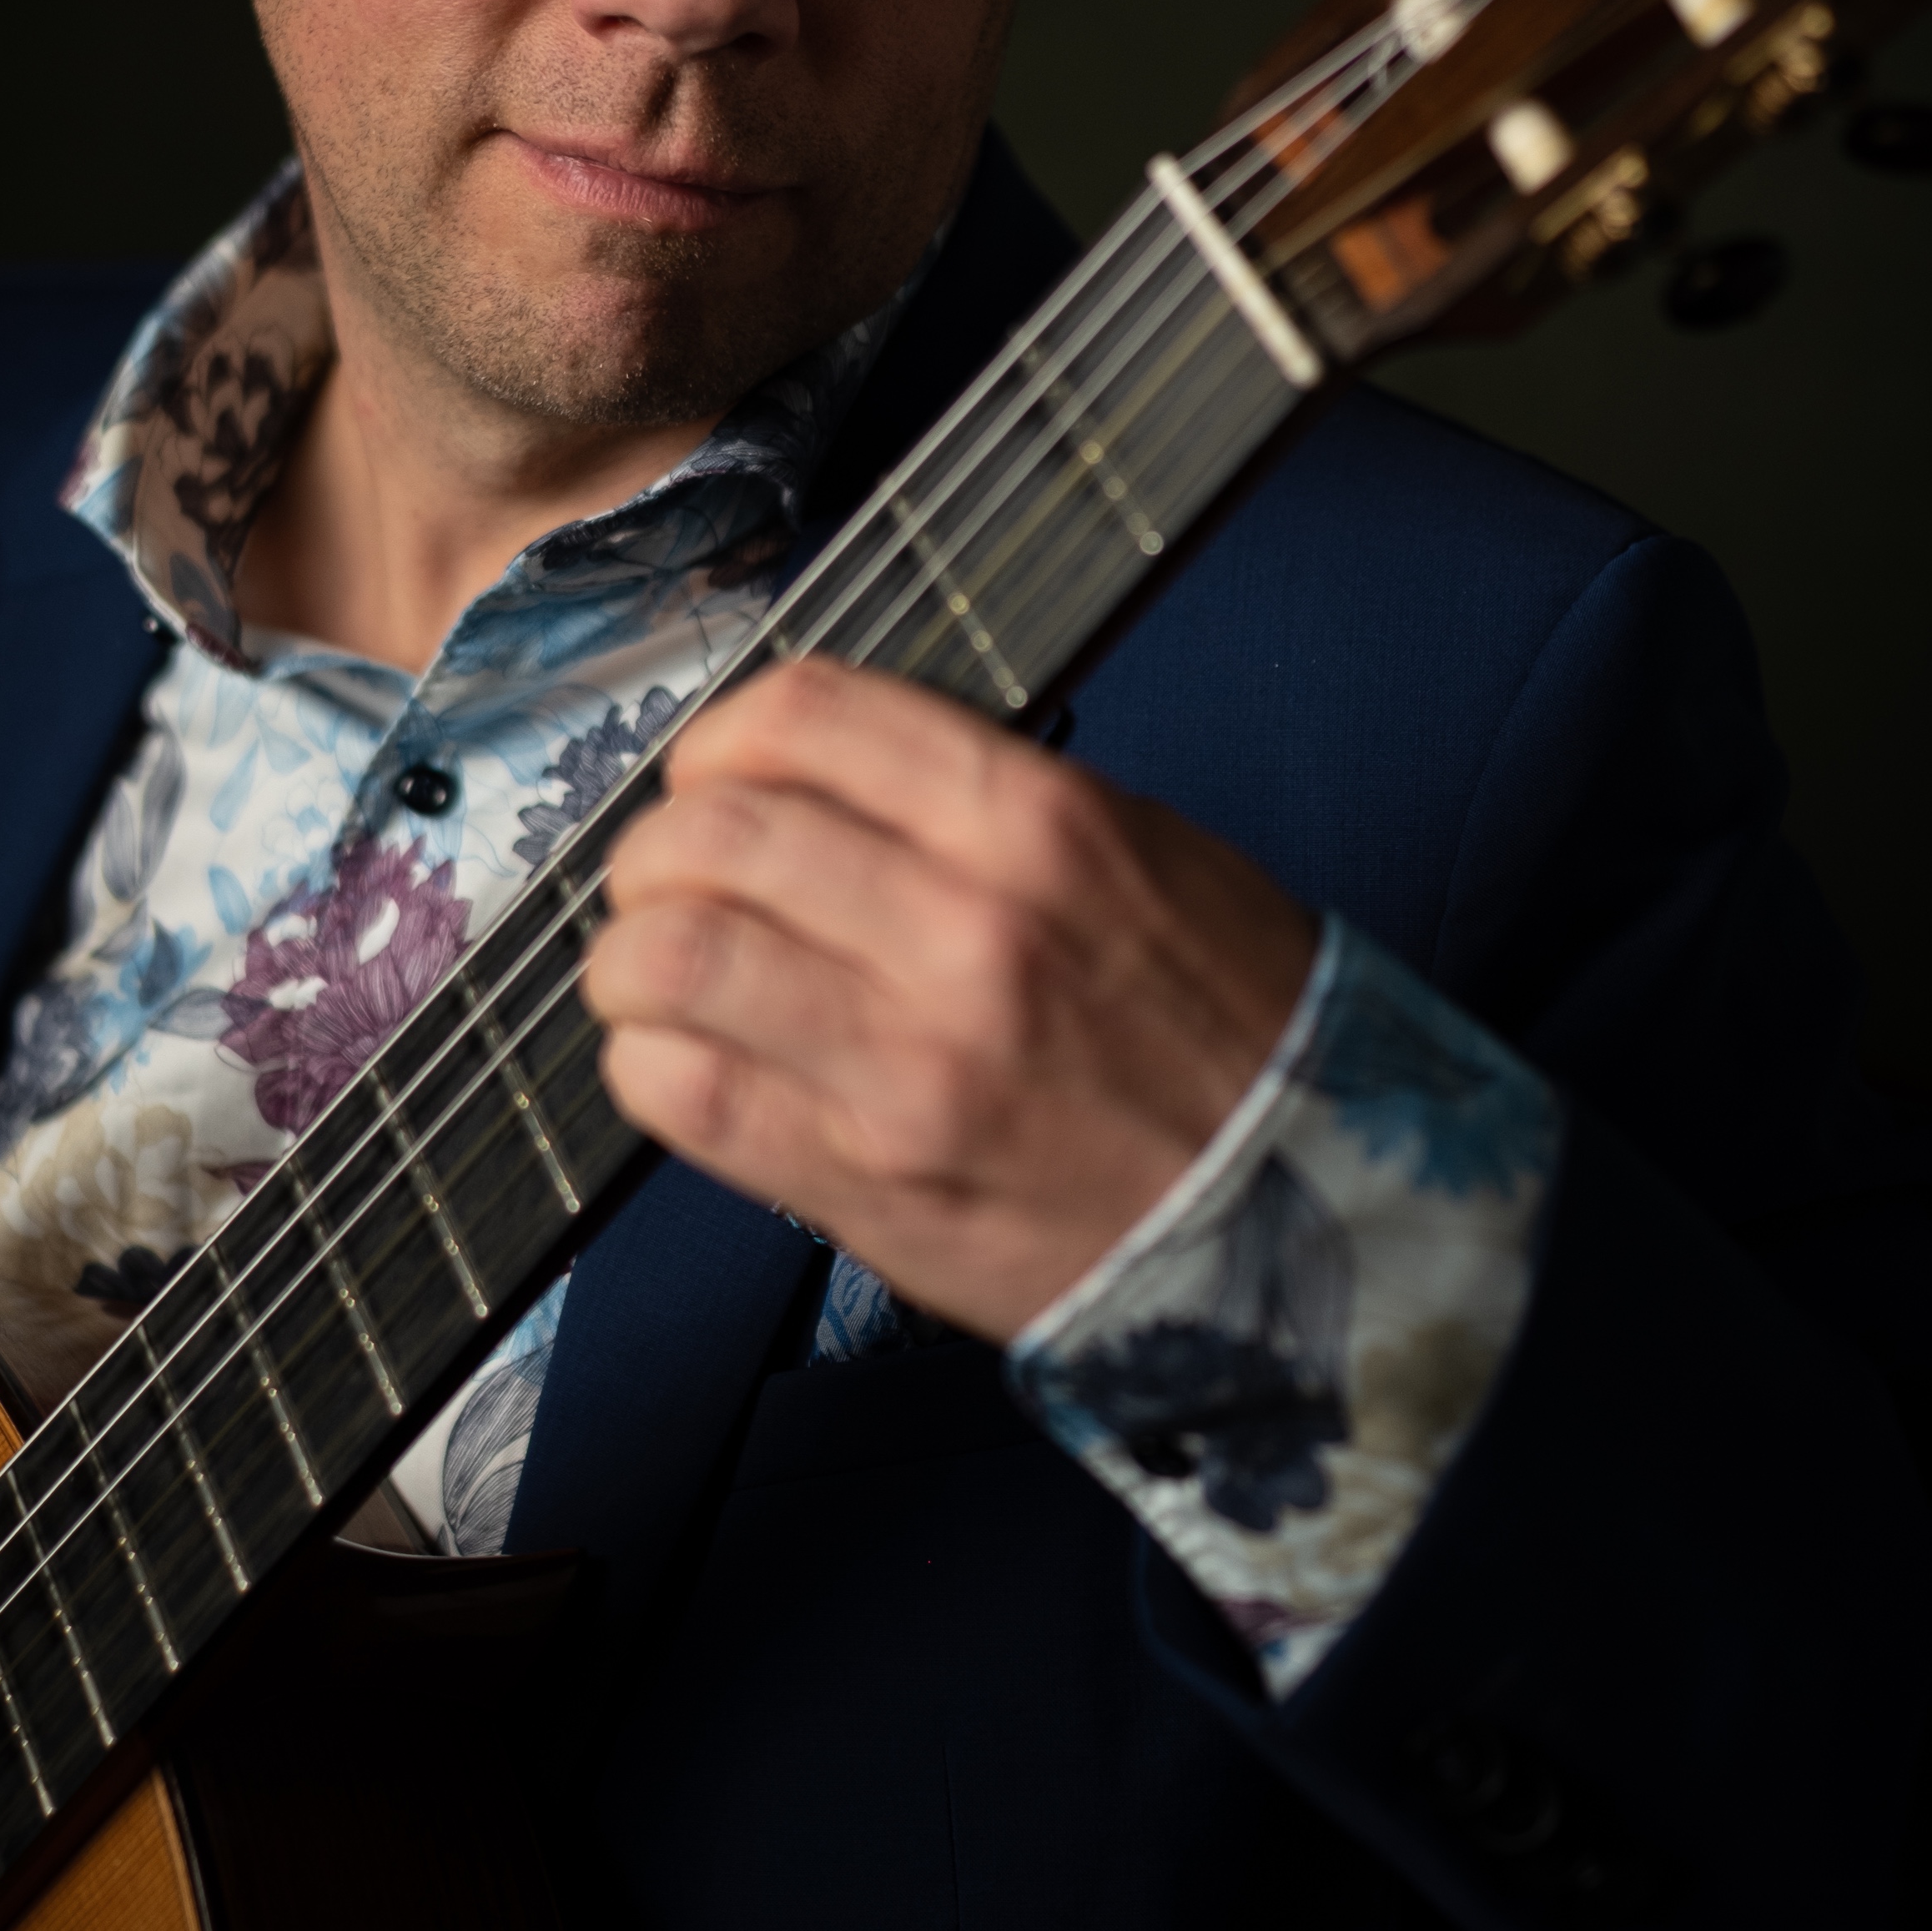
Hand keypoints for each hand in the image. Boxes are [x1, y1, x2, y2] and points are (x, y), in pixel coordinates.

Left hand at [583, 658, 1316, 1341]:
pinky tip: (674, 1054)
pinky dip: (644, 1060)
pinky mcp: (867, 1182)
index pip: (807, 717)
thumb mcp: (1142, 850)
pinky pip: (683, 1094)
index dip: (727, 733)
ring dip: (630, 953)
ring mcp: (909, 1065)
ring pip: (672, 956)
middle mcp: (965, 930)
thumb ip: (980, 799)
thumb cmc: (1226, 1029)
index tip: (717, 768)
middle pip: (715, 832)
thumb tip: (818, 770)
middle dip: (660, 846)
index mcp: (1037, 824)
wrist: (1300, 1213)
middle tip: (669, 875)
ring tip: (650, 966)